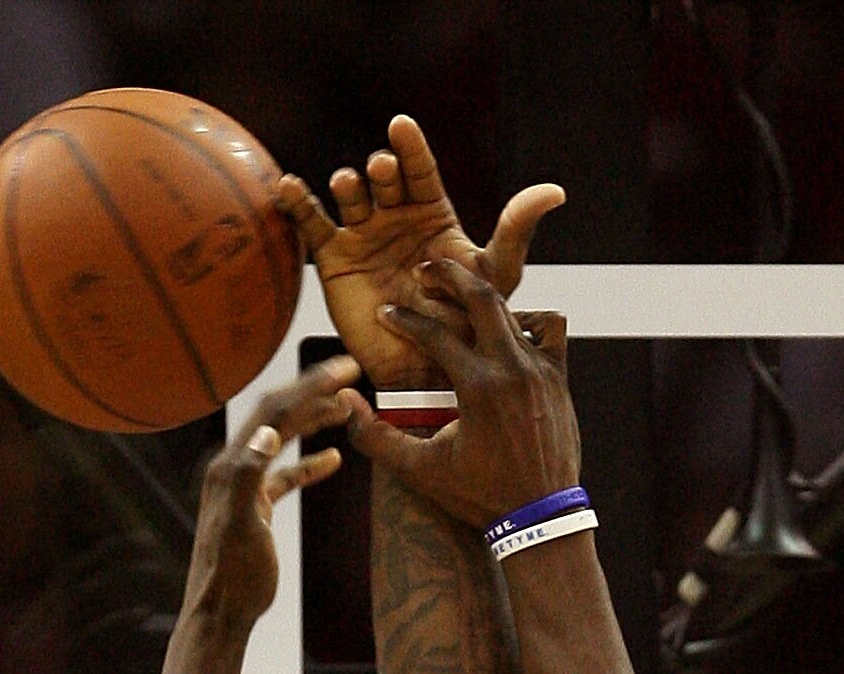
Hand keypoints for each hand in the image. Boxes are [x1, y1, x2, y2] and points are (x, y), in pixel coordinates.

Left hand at [162, 356, 358, 673]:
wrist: (220, 616)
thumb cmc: (232, 577)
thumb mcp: (243, 524)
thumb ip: (250, 475)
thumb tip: (270, 432)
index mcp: (232, 465)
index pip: (275, 411)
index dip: (309, 386)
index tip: (343, 368)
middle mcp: (235, 467)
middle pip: (279, 416)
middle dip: (314, 391)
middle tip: (349, 371)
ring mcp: (246, 487)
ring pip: (283, 440)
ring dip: (314, 420)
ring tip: (346, 406)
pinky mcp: (256, 509)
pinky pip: (285, 477)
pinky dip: (308, 465)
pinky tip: (334, 460)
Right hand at [277, 114, 562, 387]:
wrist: (426, 377)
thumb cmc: (465, 328)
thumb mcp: (494, 277)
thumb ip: (514, 232)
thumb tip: (554, 191)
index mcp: (431, 215)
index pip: (419, 171)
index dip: (411, 148)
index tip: (401, 126)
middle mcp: (395, 219)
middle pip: (384, 179)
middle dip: (383, 170)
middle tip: (383, 172)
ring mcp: (363, 236)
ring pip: (350, 196)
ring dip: (348, 184)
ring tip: (349, 187)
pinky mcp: (334, 261)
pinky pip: (312, 224)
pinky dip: (298, 203)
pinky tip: (288, 188)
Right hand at [343, 262, 581, 530]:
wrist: (540, 519)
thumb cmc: (479, 497)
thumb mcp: (421, 471)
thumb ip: (377, 437)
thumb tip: (344, 402)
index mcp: (478, 388)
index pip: (435, 333)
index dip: (405, 319)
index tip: (386, 312)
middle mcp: (512, 370)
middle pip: (481, 296)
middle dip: (449, 276)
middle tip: (426, 271)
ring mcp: (541, 370)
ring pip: (512, 310)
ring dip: (483, 298)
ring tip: (461, 296)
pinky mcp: (559, 377)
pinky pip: (549, 328)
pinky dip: (527, 322)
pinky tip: (506, 332)